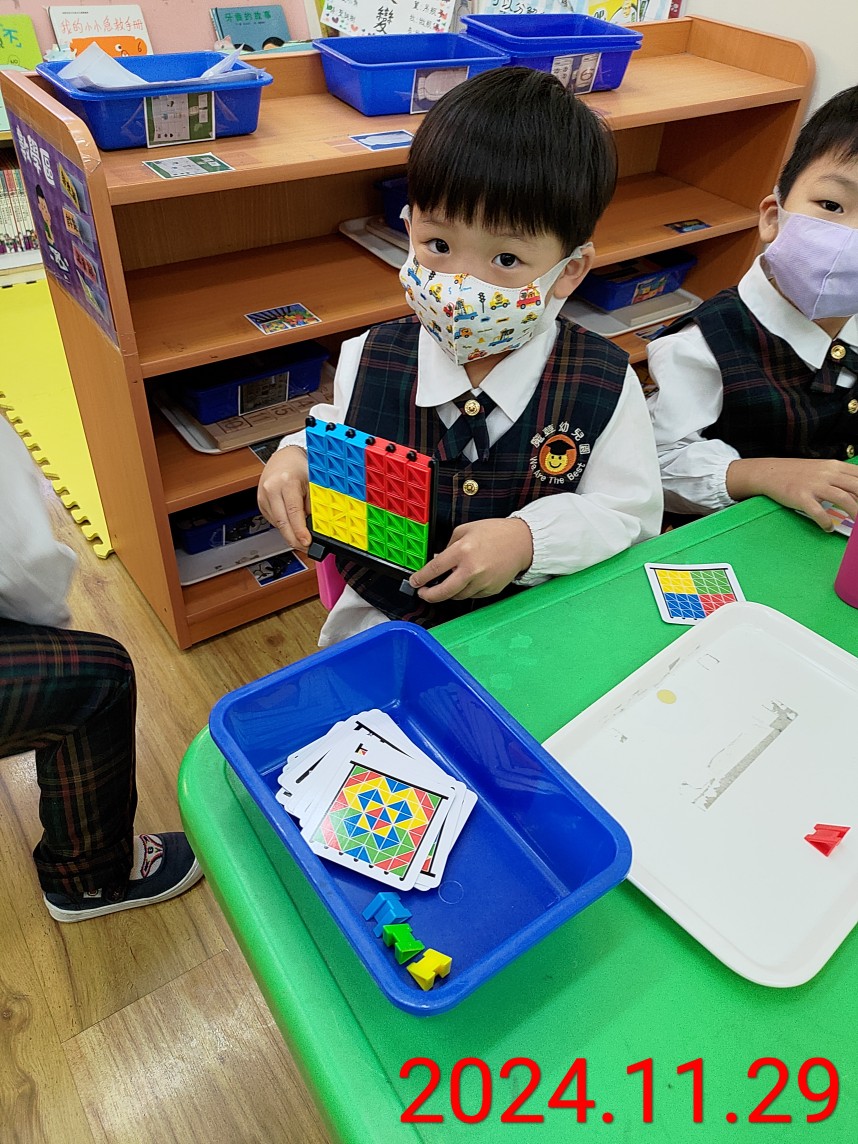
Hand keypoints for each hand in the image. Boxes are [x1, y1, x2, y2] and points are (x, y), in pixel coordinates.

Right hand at [257, 446, 311, 547]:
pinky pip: (273, 520)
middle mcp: (271, 489)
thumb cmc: (299, 467)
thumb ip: (313, 503)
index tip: (307, 542)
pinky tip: (292, 526)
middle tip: (306, 547)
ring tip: (301, 538)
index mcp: (286, 482)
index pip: (293, 512)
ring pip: (277, 524)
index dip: (300, 531)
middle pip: (282, 522)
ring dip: (289, 534)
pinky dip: (284, 526)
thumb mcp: (312, 482)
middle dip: (294, 539)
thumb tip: (315, 524)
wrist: (283, 458)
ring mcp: (263, 497)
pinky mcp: (261, 503)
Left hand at [409, 517, 533, 603]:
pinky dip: (465, 591)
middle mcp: (471, 569)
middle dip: (429, 595)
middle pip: (443, 592)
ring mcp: (482, 582)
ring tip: (446, 584)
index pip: (434, 570)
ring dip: (448, 593)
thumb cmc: (495, 533)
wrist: (522, 542)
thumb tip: (437, 560)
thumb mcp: (466, 529)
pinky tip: (466, 581)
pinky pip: (472, 595)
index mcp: (462, 551)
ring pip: (457, 596)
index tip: (414, 582)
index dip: (420, 578)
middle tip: (424, 593)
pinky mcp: (491, 590)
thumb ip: (449, 545)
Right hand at [726, 456, 857, 529]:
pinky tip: (828, 528)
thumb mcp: (822, 470)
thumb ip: (840, 480)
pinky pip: (818, 512)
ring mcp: (814, 485)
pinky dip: (826, 522)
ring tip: (857, 526)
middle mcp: (827, 474)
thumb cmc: (797, 473)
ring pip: (843, 498)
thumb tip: (856, 495)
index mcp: (835, 466)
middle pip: (857, 487)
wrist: (770, 472)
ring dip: (855, 513)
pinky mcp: (801, 497)